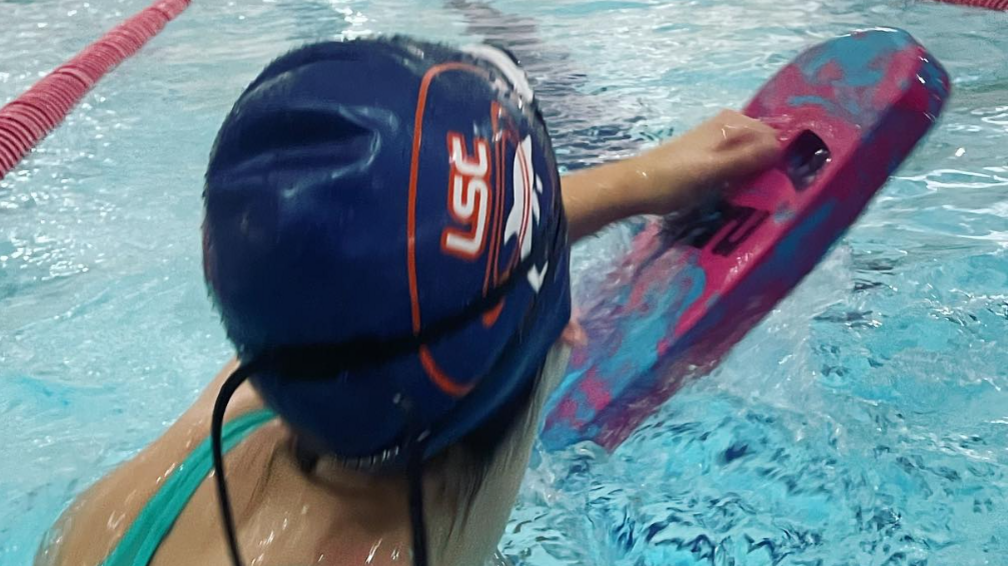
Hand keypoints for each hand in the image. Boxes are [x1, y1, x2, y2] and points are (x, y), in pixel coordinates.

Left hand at [562, 110, 781, 241]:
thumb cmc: (672, 181)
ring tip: (760, 196)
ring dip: (759, 173)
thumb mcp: (712, 171)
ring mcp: (720, 139)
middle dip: (772, 166)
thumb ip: (745, 159)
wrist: (634, 186)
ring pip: (754, 154)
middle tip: (774, 195)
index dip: (782, 160)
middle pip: (766, 144)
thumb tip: (782, 149)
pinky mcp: (712, 155)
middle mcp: (730, 125)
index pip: (775, 138)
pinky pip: (740, 162)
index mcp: (733, 124)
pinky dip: (745, 175)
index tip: (786, 186)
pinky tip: (743, 192)